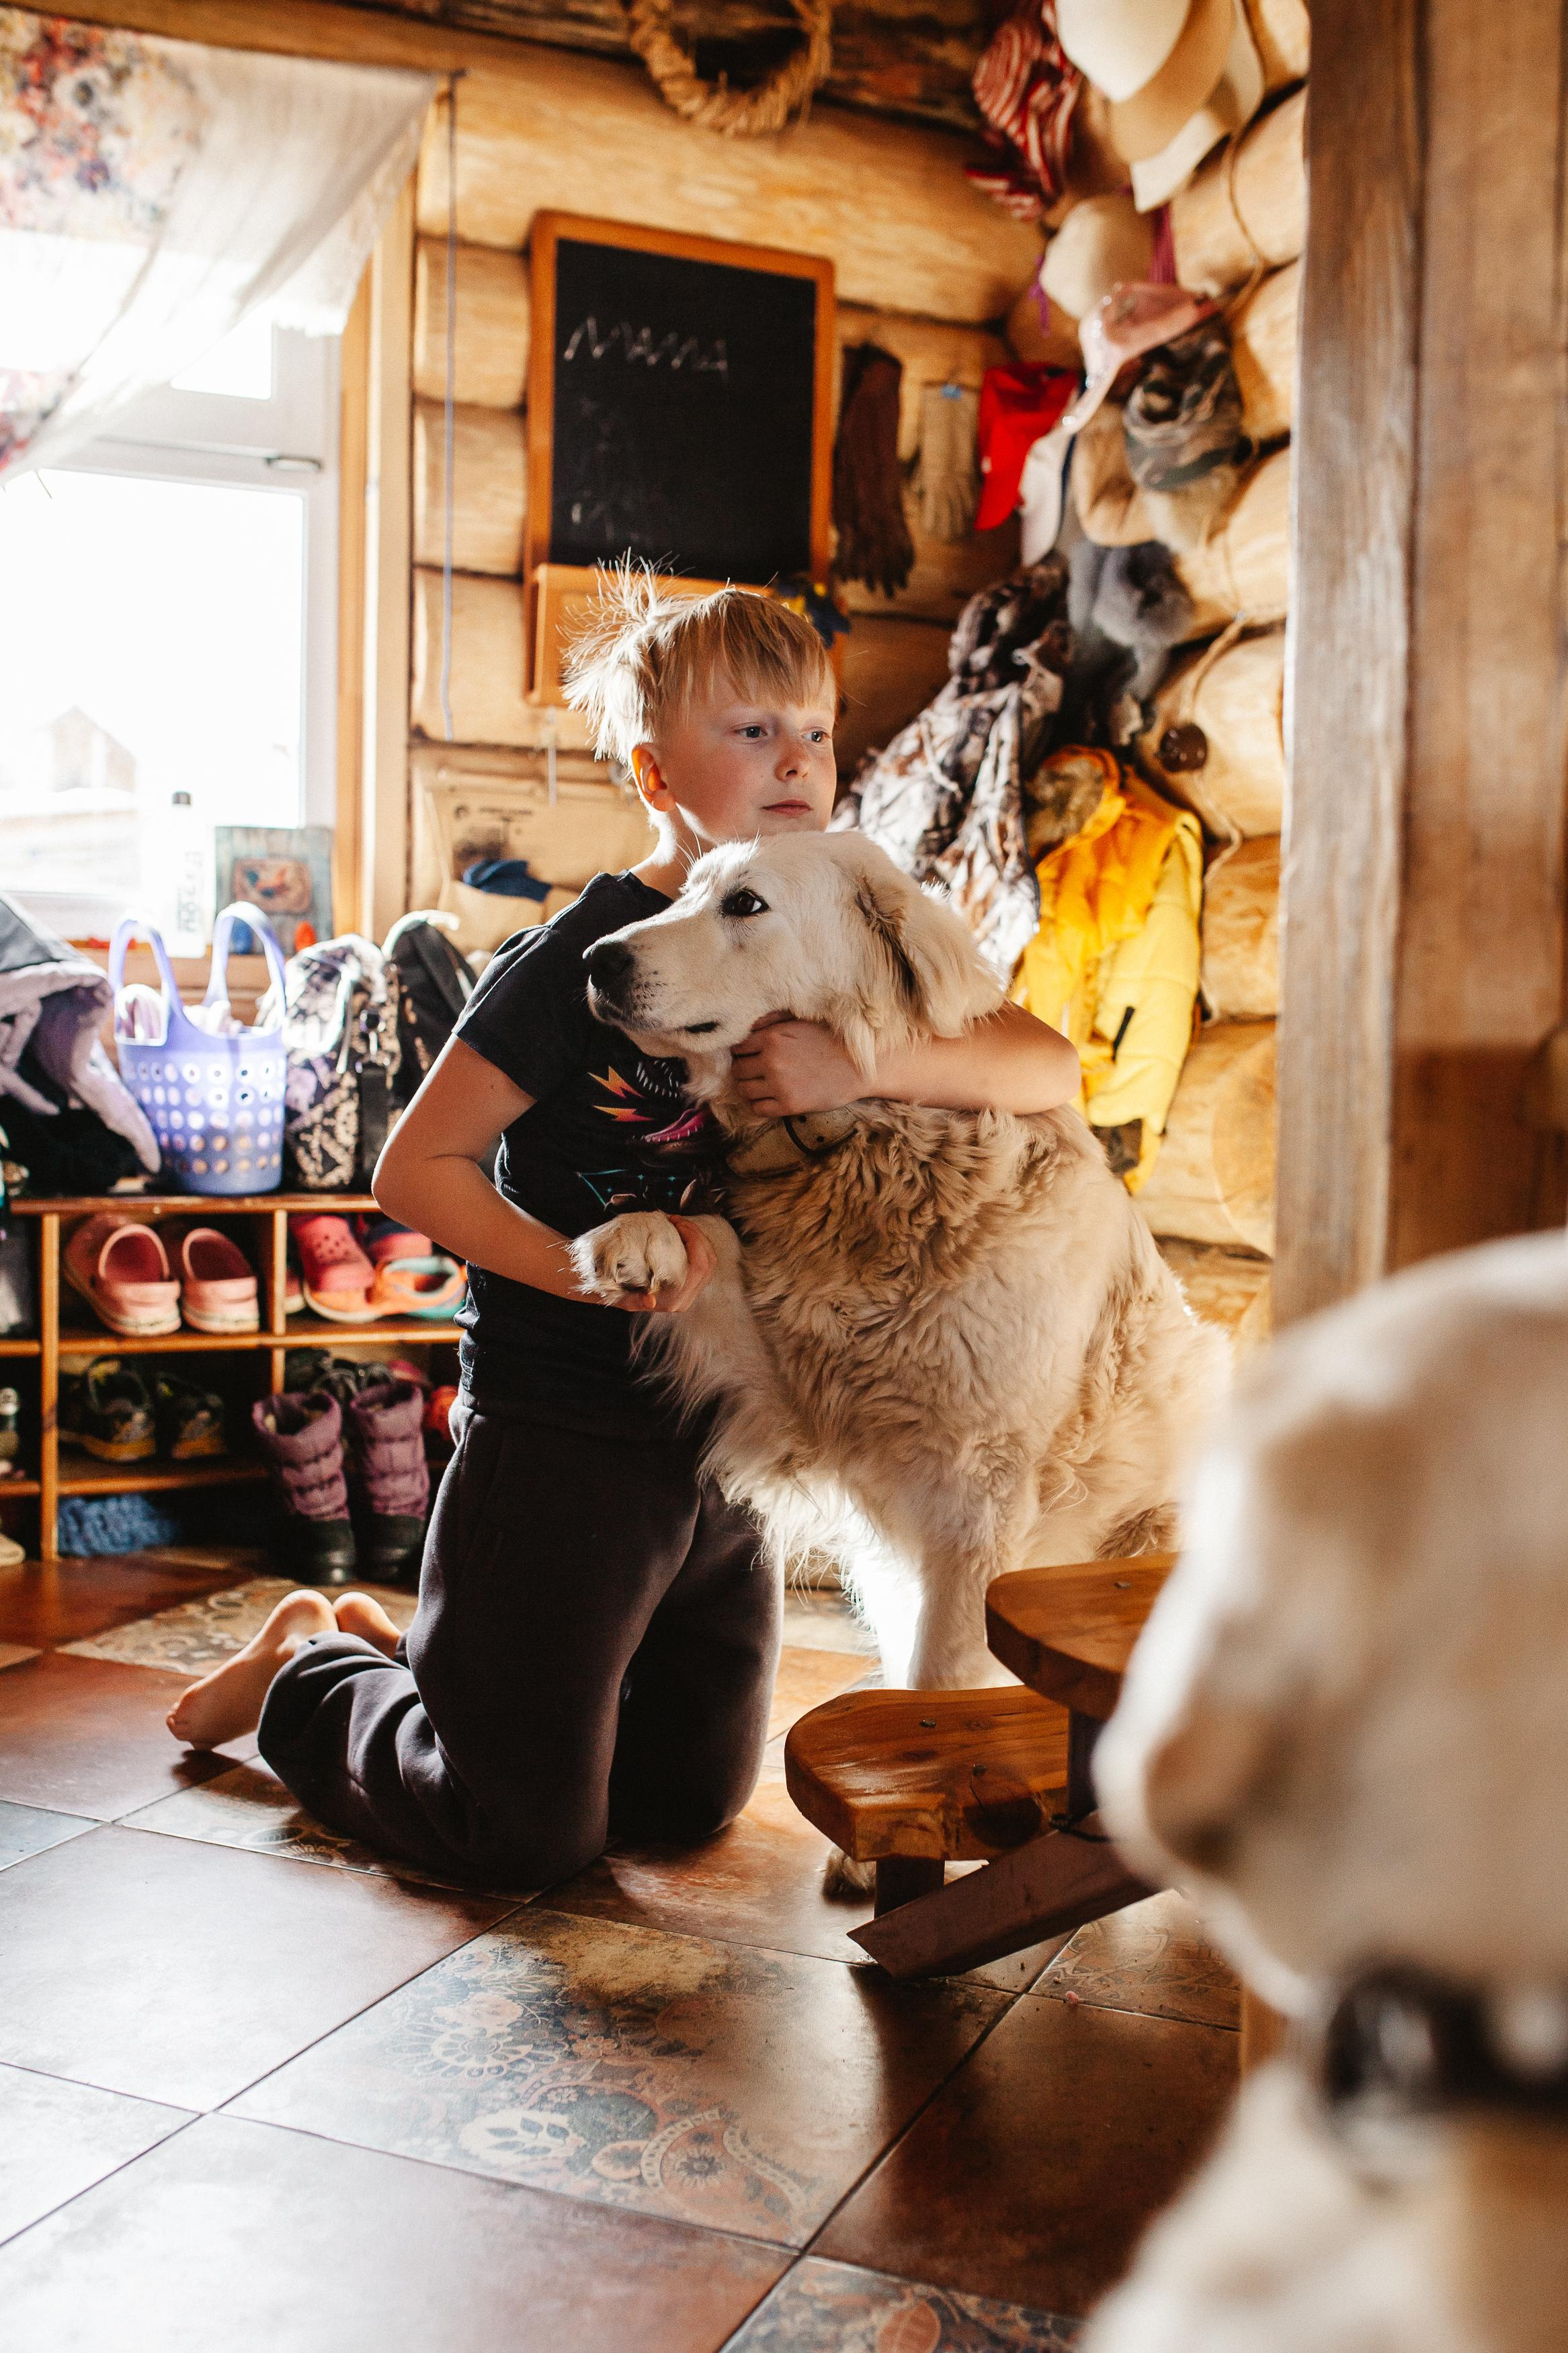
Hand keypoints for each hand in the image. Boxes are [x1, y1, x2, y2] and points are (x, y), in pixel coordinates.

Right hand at [613, 1212, 717, 1314]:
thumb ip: (635, 1300)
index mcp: (673, 1300)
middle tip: (677, 1219)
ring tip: (678, 1224)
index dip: (694, 1239)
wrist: (609, 1291)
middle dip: (697, 1235)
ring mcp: (689, 1293)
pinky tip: (681, 1234)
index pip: (699, 1266)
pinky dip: (697, 1244)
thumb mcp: (620, 1295)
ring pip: (710, 1261)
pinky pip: (704, 1262)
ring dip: (698, 1238)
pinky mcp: (689, 1286)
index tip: (676, 1222)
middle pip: (708, 1262)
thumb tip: (650, 1301)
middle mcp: (684, 1299)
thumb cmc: (614, 1288)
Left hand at [731, 1013, 863, 1117]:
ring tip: (759, 1086)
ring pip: (744, 1090)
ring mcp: (779, 1085)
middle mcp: (771, 1061)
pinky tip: (768, 1099)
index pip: (738, 1047)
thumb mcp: (802, 1022)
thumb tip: (750, 1026)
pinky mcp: (789, 1105)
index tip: (748, 1056)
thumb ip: (773, 1022)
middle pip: (738, 1070)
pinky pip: (758, 1109)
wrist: (861, 1067)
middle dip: (743, 1071)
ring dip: (748, 1088)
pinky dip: (759, 1105)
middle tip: (753, 1073)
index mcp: (772, 1037)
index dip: (741, 1052)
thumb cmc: (833, 1041)